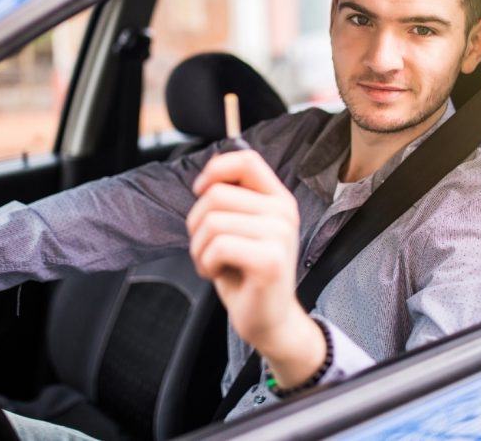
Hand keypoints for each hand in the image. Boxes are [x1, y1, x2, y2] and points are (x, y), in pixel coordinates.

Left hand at [187, 150, 324, 386]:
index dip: (215, 169)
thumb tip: (206, 179)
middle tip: (207, 248)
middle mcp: (284, 212)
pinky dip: (206, 263)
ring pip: (212, 222)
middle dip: (197, 224)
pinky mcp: (270, 260)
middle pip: (217, 194)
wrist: (270, 321)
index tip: (201, 191)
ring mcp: (280, 235)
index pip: (247, 160)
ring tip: (213, 263)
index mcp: (278, 199)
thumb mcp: (241, 228)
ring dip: (199, 248)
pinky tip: (217, 274)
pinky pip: (218, 246)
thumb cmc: (247, 273)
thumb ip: (232, 201)